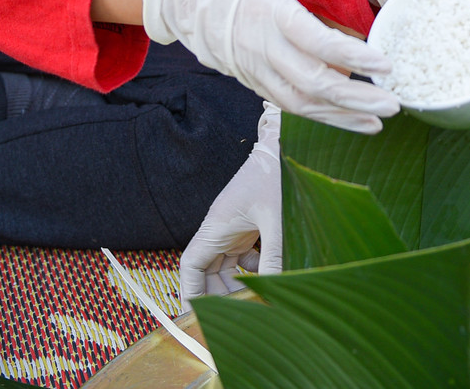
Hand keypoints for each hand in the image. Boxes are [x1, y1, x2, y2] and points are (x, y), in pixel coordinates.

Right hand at [141, 0, 398, 131]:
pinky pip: (287, 104)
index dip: (353, 58)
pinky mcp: (249, 79)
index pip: (316, 43)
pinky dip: (319, 115)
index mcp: (267, 12)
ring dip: (340, 116)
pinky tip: (346, 118)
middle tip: (393, 103)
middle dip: (356, 98)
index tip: (385, 64)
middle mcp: (259, 47)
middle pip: (312, 82)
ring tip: (377, 121)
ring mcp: (252, 69)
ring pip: (300, 102)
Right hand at [180, 104, 281, 300]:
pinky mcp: (243, 231)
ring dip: (236, 287)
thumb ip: (272, 254)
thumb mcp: (273, 220)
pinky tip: (270, 278)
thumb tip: (275, 288)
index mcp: (214, 228)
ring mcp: (229, 233)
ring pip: (223, 270)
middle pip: (205, 274)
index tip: (196, 315)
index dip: (190, 292)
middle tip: (235, 319)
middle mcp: (217, 233)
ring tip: (255, 303)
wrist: (280, 151)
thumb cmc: (271, 178)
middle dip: (217, 297)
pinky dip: (252, 272)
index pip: (190, 266)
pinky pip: (240, 261)